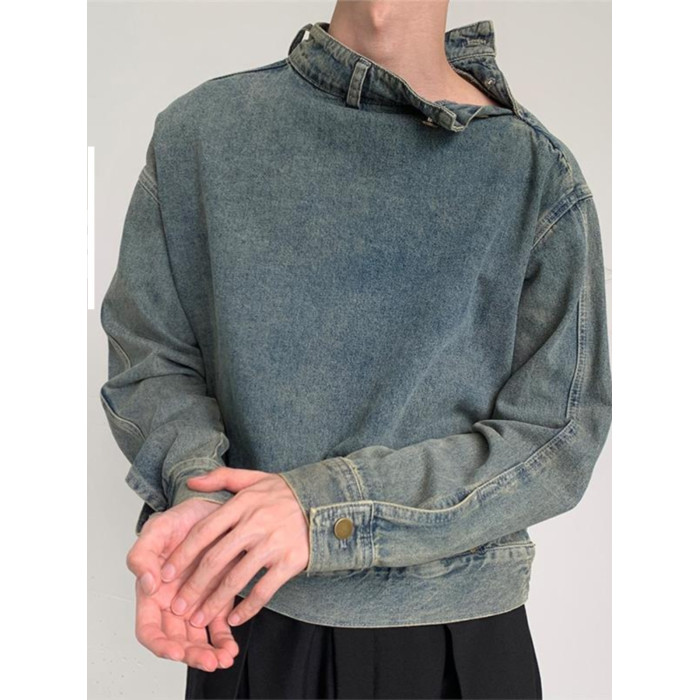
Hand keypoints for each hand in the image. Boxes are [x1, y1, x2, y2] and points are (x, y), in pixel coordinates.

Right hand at [126, 499, 239, 669]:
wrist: (214, 506)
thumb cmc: (181, 518)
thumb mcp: (158, 528)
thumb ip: (143, 555)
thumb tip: (147, 584)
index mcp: (152, 592)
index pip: (149, 629)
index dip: (160, 644)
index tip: (175, 650)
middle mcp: (172, 602)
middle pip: (176, 640)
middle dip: (191, 654)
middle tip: (208, 660)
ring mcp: (195, 601)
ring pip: (198, 638)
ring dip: (209, 653)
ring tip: (223, 658)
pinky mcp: (218, 596)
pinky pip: (219, 626)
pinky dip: (224, 640)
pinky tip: (231, 647)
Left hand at [158, 467, 309, 629]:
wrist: (327, 501)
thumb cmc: (286, 493)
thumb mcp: (254, 478)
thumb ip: (220, 478)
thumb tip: (190, 482)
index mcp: (243, 503)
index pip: (204, 531)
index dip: (183, 554)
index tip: (166, 574)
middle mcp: (256, 523)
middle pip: (216, 559)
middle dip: (193, 586)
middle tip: (177, 605)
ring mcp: (273, 543)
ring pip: (236, 579)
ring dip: (215, 603)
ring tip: (200, 619)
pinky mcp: (290, 561)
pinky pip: (264, 590)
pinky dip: (248, 608)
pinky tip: (235, 619)